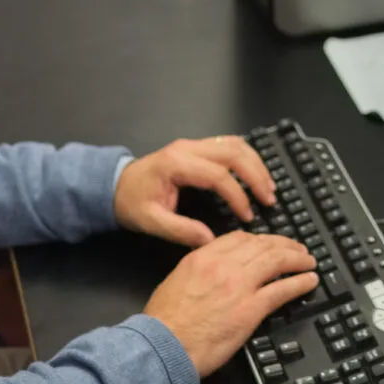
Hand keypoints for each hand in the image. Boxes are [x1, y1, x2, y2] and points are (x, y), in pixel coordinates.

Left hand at [115, 135, 279, 246]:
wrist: (114, 185)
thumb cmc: (131, 203)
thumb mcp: (150, 221)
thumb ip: (180, 230)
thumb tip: (211, 240)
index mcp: (176, 164)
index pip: (217, 175)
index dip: (237, 196)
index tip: (248, 216)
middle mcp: (188, 148)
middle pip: (233, 152)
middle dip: (256, 175)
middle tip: (269, 198)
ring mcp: (194, 144)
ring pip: (235, 144)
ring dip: (256, 163)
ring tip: (268, 186)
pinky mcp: (198, 147)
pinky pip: (230, 144)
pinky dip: (248, 158)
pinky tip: (256, 174)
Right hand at [144, 233, 316, 376]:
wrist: (163, 346)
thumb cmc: (164, 322)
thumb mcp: (177, 280)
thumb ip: (199, 268)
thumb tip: (213, 269)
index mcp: (204, 256)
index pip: (240, 238)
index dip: (260, 239)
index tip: (269, 242)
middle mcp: (224, 265)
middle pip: (264, 245)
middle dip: (285, 244)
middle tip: (298, 248)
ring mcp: (240, 286)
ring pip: (277, 261)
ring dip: (298, 259)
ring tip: (309, 261)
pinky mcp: (251, 309)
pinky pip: (282, 290)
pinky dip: (300, 282)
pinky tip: (309, 281)